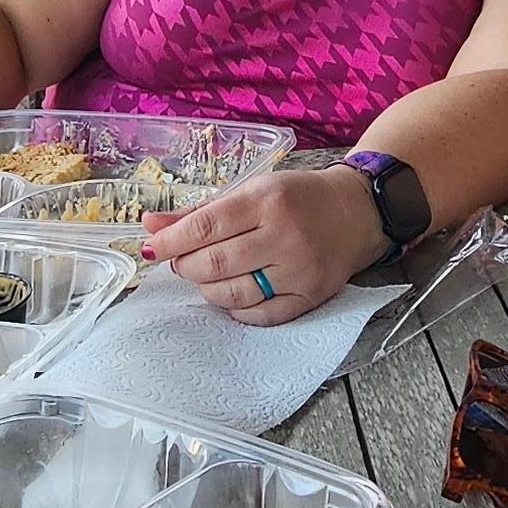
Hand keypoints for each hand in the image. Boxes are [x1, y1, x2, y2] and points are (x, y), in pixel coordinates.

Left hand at [143, 165, 381, 323]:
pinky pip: (260, 315)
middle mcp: (284, 236)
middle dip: (186, 266)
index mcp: (267, 201)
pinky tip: (233, 295)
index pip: (204, 227)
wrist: (355, 213)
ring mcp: (299, 270)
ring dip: (208, 288)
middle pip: (214, 264)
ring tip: (208, 275)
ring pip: (232, 294)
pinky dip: (237, 310)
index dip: (170, 242)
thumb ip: (201, 211)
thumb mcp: (252, 191)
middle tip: (183, 261)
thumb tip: (151, 225)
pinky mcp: (310, 296)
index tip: (152, 248)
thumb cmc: (297, 198)